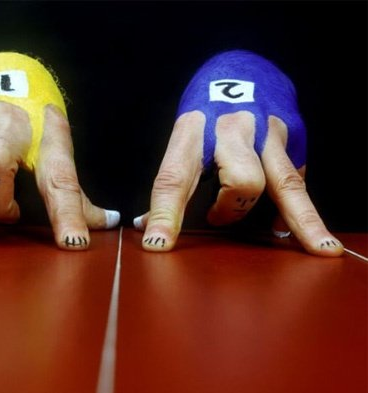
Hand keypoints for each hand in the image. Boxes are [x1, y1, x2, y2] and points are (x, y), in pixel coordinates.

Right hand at [0, 53, 119, 250]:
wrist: (4, 70)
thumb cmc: (38, 118)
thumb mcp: (60, 147)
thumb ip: (75, 191)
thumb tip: (106, 223)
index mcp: (47, 137)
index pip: (61, 181)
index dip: (68, 215)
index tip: (73, 244)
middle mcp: (9, 128)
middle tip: (10, 217)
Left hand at [135, 50, 342, 256]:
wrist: (245, 67)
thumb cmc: (208, 109)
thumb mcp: (184, 137)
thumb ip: (173, 182)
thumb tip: (148, 226)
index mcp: (194, 130)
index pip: (176, 178)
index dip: (166, 214)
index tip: (158, 243)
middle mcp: (234, 128)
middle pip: (242, 181)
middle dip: (231, 210)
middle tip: (216, 217)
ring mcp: (269, 132)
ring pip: (286, 183)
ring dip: (304, 222)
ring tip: (319, 250)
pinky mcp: (294, 137)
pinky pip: (298, 181)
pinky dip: (298, 210)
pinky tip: (294, 228)